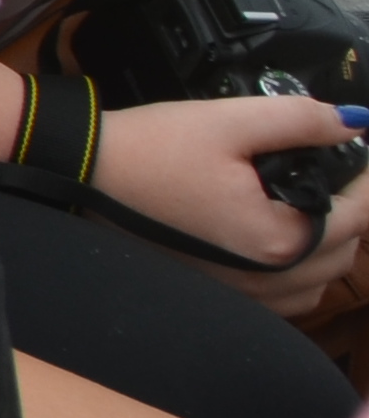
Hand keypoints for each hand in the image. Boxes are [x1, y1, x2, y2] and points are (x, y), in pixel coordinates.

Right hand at [91, 90, 365, 311]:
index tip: (360, 147)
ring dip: (330, 243)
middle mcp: (269, 282)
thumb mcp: (225, 121)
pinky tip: (282, 237)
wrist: (78, 176)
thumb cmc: (149, 149)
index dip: (368, 178)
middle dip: (352, 209)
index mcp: (278, 239)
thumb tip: (354, 123)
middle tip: (339, 167)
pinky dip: (301, 269)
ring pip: (321, 280)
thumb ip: (298, 119)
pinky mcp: (223, 298)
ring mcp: (245, 298)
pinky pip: (290, 296)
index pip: (360, 214)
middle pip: (347, 250)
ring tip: (315, 200)